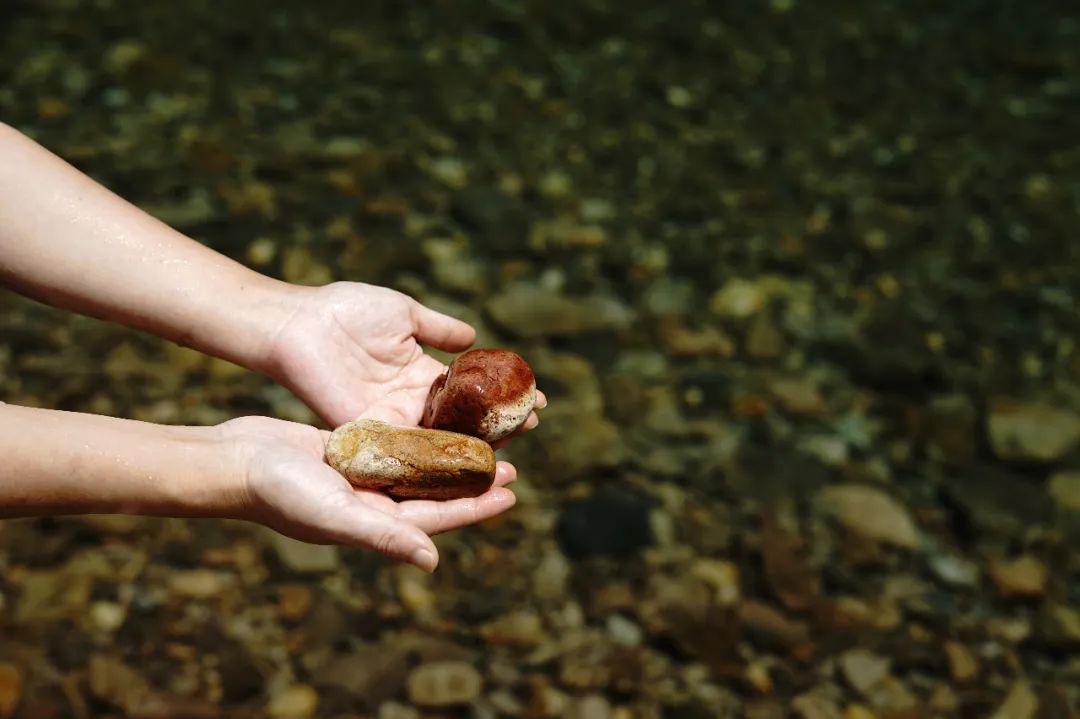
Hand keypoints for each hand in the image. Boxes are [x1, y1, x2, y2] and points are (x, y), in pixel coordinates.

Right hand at [221, 416, 517, 571]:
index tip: (512, 492)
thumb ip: (383, 535)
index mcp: (373, 522)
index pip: (438, 517)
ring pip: (416, 466)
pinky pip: (393, 445)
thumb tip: (432, 559)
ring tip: (482, 438)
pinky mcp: (347, 451)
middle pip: (434, 491)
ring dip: (448, 455)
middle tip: (510, 461)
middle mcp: (371, 502)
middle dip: (471, 478)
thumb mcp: (335, 513)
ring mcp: (359, 477)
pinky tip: (436, 420)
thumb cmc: (280, 491)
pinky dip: (417, 435)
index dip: (476, 506)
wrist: (234, 460)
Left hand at [264, 282, 544, 439]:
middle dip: (501, 422)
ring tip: (518, 439)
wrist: (300, 325)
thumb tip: (472, 336)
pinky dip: (442, 454)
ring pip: (443, 439)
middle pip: (464, 421)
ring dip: (479, 442)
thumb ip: (438, 328)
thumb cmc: (346, 311)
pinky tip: (474, 456)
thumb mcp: (404, 313)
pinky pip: (411, 448)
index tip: (536, 395)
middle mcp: (411, 403)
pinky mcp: (374, 432)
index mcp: (420, 374)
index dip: (502, 395)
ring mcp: (394, 420)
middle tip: (535, 421)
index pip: (470, 392)